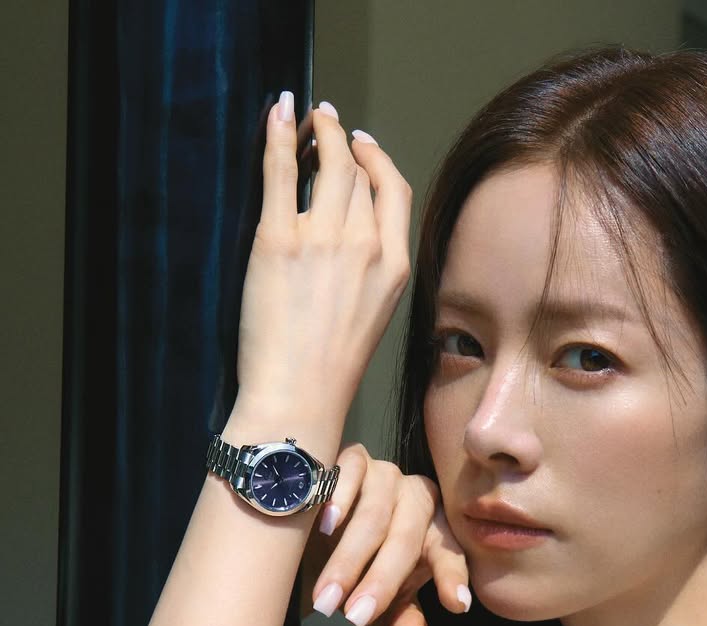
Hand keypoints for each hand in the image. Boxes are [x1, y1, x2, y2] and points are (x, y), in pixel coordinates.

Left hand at [235, 93, 412, 421]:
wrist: (299, 396)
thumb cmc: (329, 369)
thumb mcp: (373, 316)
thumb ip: (371, 270)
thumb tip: (351, 233)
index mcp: (394, 267)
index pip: (394, 191)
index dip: (378, 160)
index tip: (363, 145)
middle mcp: (365, 245)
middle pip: (358, 173)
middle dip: (341, 141)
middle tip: (325, 124)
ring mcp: (322, 239)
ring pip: (328, 163)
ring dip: (317, 132)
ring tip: (303, 119)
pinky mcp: (277, 239)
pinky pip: (280, 170)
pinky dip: (279, 134)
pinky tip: (278, 113)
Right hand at [300, 441, 471, 625]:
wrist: (309, 529)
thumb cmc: (354, 566)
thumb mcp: (376, 601)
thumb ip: (397, 621)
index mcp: (434, 535)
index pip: (449, 554)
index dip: (452, 577)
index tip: (457, 605)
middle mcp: (417, 501)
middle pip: (406, 541)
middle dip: (379, 582)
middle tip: (354, 617)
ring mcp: (387, 476)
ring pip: (375, 516)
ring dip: (348, 560)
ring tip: (327, 597)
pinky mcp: (355, 458)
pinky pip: (351, 473)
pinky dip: (339, 499)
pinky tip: (325, 526)